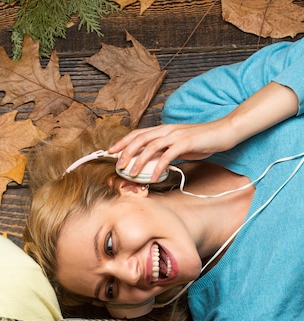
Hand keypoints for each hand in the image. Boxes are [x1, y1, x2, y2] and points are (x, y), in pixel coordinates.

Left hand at [109, 120, 236, 181]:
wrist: (223, 132)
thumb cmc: (202, 140)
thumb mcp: (179, 145)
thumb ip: (165, 151)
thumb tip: (153, 163)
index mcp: (164, 129)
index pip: (138, 133)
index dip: (123, 141)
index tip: (111, 151)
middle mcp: (167, 130)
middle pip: (140, 138)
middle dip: (126, 152)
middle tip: (117, 165)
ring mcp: (176, 135)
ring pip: (151, 146)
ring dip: (139, 160)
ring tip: (131, 173)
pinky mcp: (185, 143)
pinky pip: (167, 156)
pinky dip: (158, 168)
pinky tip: (153, 178)